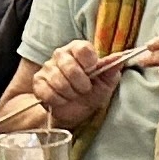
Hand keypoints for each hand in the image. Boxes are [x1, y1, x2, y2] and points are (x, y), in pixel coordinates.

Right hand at [8, 41, 122, 133]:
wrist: (75, 110)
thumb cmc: (91, 92)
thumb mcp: (106, 83)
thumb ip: (112, 69)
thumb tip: (120, 58)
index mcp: (78, 49)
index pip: (82, 48)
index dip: (89, 62)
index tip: (93, 72)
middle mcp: (61, 54)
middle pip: (69, 66)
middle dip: (81, 84)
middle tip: (85, 89)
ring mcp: (47, 68)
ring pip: (58, 81)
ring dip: (70, 94)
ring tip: (74, 95)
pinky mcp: (38, 82)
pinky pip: (47, 92)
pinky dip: (59, 100)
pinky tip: (63, 100)